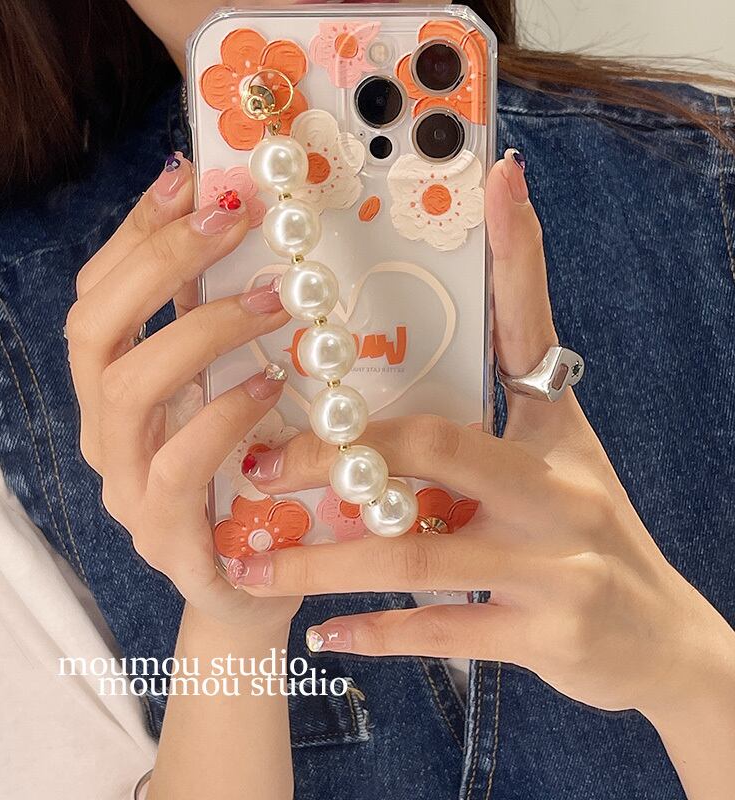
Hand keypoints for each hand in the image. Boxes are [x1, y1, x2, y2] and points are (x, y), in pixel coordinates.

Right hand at [65, 153, 298, 626]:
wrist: (247, 586)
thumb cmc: (242, 480)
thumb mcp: (226, 394)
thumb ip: (219, 334)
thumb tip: (240, 242)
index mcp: (115, 389)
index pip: (100, 293)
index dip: (137, 231)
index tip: (190, 177)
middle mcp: (105, 430)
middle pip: (95, 327)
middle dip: (162, 261)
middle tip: (234, 221)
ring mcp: (124, 483)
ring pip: (125, 388)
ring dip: (200, 329)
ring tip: (271, 300)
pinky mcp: (161, 533)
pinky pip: (176, 465)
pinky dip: (221, 416)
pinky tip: (268, 386)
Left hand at [232, 150, 734, 715]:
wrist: (662, 644)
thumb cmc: (593, 540)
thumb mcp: (558, 468)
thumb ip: (489, 433)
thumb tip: (403, 403)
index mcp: (558, 433)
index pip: (533, 329)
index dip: (520, 252)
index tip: (498, 179)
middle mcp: (561, 489)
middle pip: (434, 448)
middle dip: (334, 454)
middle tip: (255, 460)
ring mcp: (557, 565)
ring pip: (419, 554)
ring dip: (325, 559)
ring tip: (250, 562)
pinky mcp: (547, 636)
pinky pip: (443, 630)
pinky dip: (375, 631)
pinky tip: (319, 631)